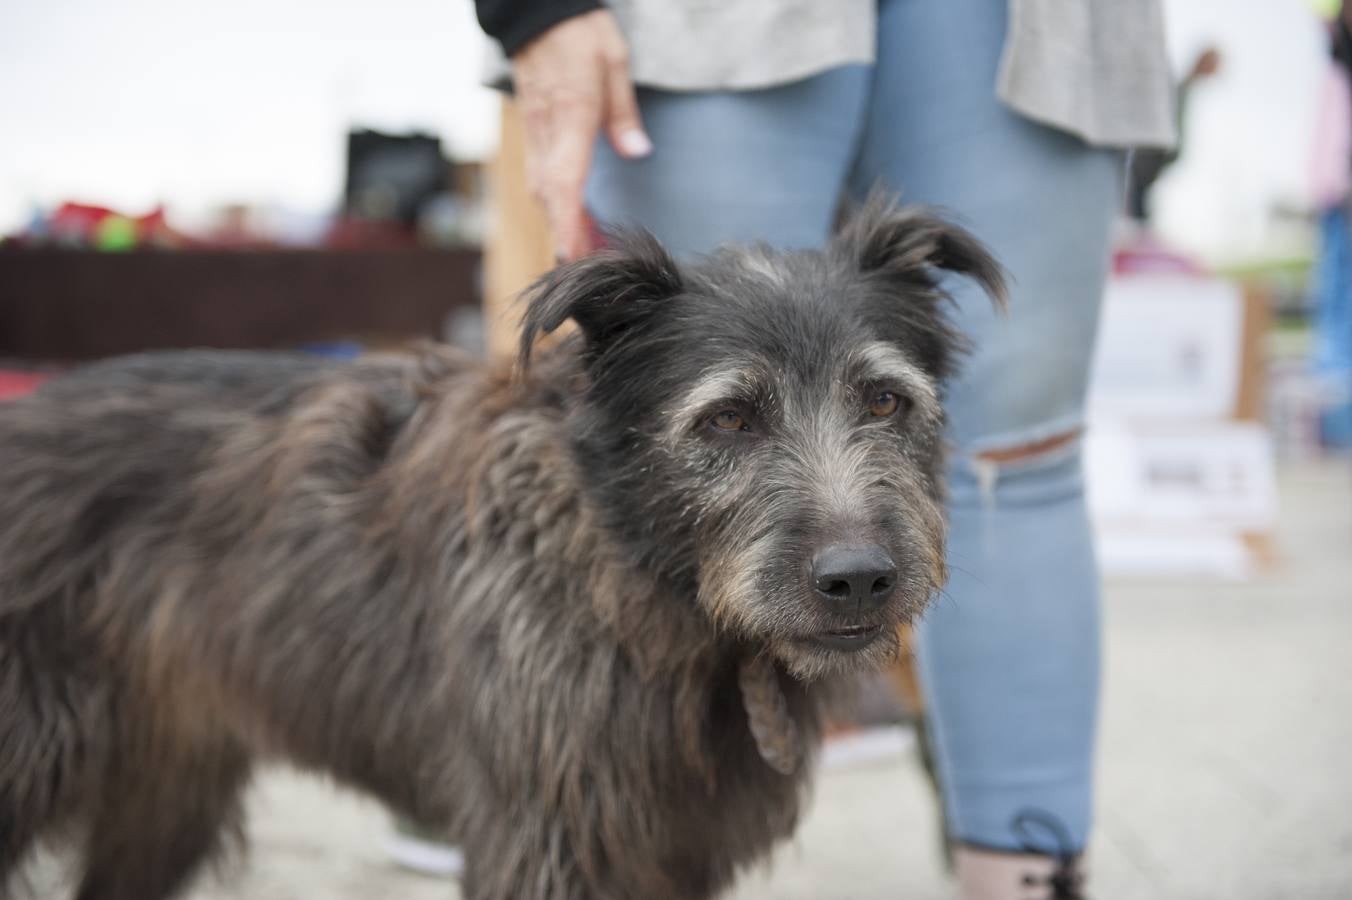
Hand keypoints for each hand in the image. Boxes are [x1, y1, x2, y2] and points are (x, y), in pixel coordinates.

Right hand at [511, 9, 651, 260]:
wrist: (538, 9)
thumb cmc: (580, 33)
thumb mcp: (614, 64)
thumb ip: (624, 113)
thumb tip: (637, 151)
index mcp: (570, 115)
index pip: (564, 180)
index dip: (568, 222)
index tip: (574, 253)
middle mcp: (546, 129)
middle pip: (547, 194)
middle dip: (563, 231)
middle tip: (584, 263)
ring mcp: (534, 130)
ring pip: (539, 186)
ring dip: (557, 217)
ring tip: (581, 243)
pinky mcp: (531, 127)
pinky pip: (537, 171)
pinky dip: (552, 196)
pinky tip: (569, 207)